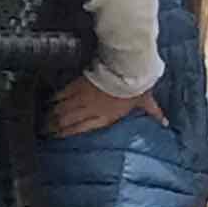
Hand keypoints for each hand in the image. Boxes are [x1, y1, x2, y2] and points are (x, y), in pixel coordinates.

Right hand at [45, 77, 167, 136]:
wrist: (127, 69)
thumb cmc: (137, 86)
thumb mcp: (146, 100)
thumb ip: (153, 112)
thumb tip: (165, 123)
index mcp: (105, 116)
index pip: (82, 128)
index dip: (68, 134)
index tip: (58, 137)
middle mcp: (90, 110)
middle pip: (68, 121)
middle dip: (55, 127)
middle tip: (44, 132)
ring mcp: (82, 97)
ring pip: (63, 109)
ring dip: (52, 116)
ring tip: (42, 121)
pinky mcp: (79, 84)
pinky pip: (63, 94)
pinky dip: (55, 98)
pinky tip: (48, 102)